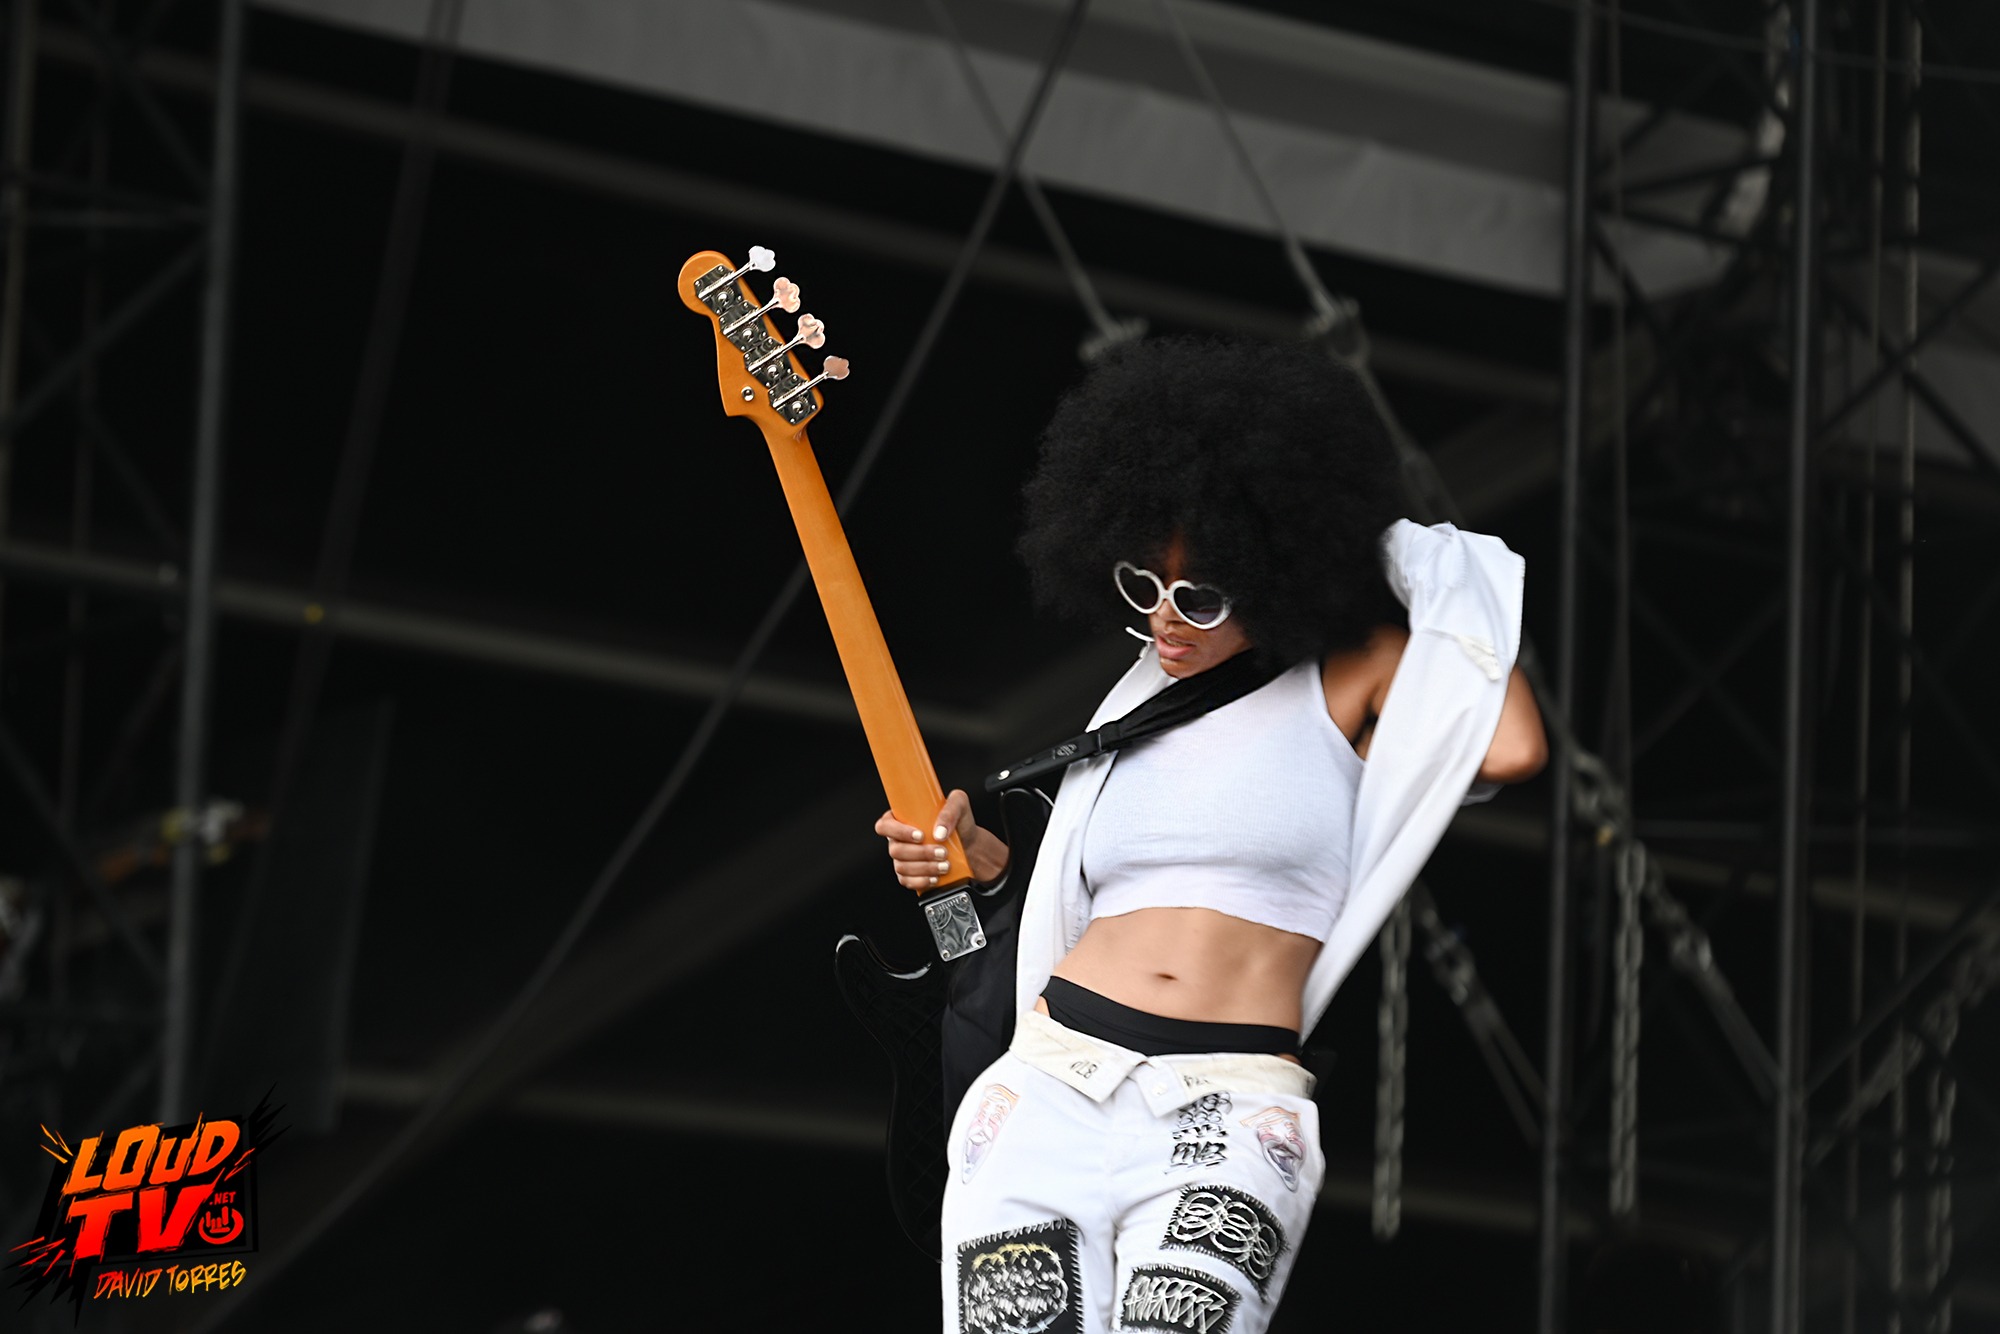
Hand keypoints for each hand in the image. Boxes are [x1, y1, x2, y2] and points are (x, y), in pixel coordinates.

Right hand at [874, 788, 1009, 889]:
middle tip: (942, 852)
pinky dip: (922, 881)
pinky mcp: (909, 876)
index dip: (897, 831)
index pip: (885, 825)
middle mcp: (898, 840)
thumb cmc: (960, 823)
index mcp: (901, 820)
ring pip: (902, 867)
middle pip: (896, 850)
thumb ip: (951, 809)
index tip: (920, 835)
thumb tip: (939, 832)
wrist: (971, 846)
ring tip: (945, 865)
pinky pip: (907, 882)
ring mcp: (902, 859)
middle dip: (920, 853)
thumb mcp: (960, 805)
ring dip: (925, 868)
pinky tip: (936, 877)